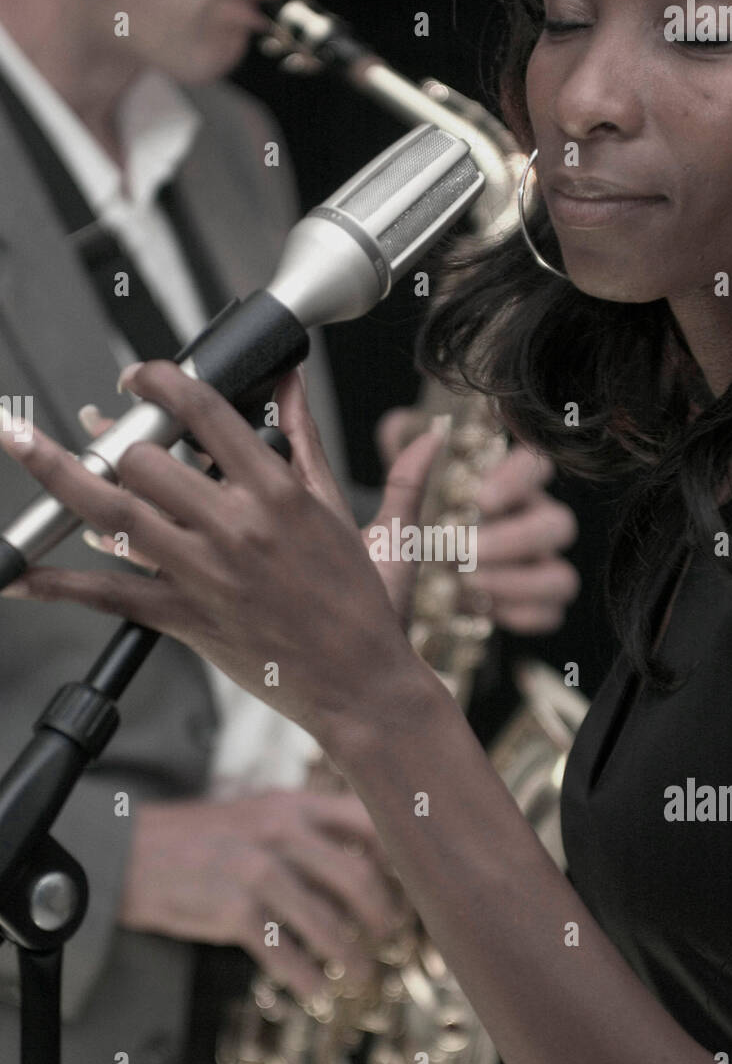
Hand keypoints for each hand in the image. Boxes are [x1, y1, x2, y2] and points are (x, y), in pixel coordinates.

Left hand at [0, 362, 441, 737]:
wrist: (364, 685)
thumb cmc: (364, 606)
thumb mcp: (351, 513)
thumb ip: (313, 441)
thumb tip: (294, 378)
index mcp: (279, 493)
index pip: (206, 412)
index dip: (162, 381)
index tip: (140, 378)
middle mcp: (236, 528)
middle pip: (148, 461)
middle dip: (120, 440)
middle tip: (101, 431)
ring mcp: (205, 574)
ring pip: (115, 513)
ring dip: (61, 474)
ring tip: (20, 440)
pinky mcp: (186, 619)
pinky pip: (109, 596)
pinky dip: (58, 585)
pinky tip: (18, 576)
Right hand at [123, 789, 409, 1001]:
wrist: (132, 853)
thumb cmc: (208, 837)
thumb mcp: (261, 812)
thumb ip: (311, 829)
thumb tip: (372, 863)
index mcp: (293, 805)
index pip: (366, 821)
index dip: (398, 857)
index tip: (414, 883)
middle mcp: (280, 833)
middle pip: (358, 878)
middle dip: (384, 916)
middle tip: (393, 935)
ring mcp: (257, 873)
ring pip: (327, 923)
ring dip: (353, 957)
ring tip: (365, 975)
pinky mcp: (234, 912)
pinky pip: (285, 954)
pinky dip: (307, 979)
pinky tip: (318, 991)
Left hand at [378, 405, 580, 634]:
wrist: (381, 622)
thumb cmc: (391, 565)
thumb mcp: (390, 525)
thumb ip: (408, 481)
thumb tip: (430, 438)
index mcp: (503, 492)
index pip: (536, 467)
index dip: (519, 478)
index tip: (480, 498)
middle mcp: (528, 528)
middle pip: (559, 524)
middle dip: (515, 540)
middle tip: (466, 552)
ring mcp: (536, 572)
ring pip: (562, 576)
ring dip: (518, 583)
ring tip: (469, 584)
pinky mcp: (534, 611)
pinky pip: (550, 615)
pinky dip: (518, 614)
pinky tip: (479, 609)